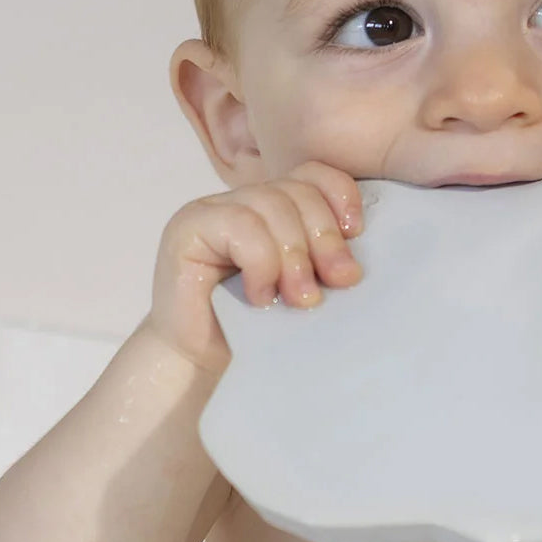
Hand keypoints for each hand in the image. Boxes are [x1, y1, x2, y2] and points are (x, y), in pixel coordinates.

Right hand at [149, 161, 364, 376]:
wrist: (201, 366)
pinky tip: (261, 297)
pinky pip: (241, 226)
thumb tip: (352, 264)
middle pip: (295, 190)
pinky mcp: (187, 229)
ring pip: (270, 204)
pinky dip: (262, 262)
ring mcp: (209, 211)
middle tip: (339, 281)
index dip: (339, 195)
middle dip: (324, 237)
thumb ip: (321, 263)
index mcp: (270, 210)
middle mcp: (239, 202)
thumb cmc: (252, 335)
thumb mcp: (299, 291)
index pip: (311, 175)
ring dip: (294, 256)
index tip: (355, 233)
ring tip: (300, 300)